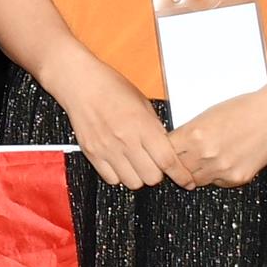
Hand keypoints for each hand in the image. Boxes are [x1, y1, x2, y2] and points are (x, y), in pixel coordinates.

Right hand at [50, 58, 172, 189]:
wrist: (80, 83)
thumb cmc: (111, 87)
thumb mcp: (144, 103)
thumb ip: (155, 128)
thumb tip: (167, 148)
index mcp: (143, 125)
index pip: (168, 161)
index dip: (181, 175)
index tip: (186, 181)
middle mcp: (126, 140)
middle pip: (152, 177)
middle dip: (158, 174)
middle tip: (155, 164)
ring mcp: (107, 149)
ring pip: (133, 183)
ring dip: (138, 176)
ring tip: (136, 164)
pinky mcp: (92, 153)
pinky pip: (111, 179)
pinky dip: (119, 176)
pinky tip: (120, 163)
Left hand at [162, 80, 266, 189]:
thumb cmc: (240, 110)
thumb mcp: (205, 115)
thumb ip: (187, 133)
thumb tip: (171, 146)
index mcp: (194, 134)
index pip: (165, 152)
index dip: (162, 153)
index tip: (162, 153)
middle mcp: (206, 154)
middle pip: (178, 170)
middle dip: (177, 166)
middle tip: (180, 160)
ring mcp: (222, 168)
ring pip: (195, 180)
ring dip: (195, 173)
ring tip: (202, 160)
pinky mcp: (237, 178)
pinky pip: (217, 183)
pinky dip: (215, 176)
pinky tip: (222, 162)